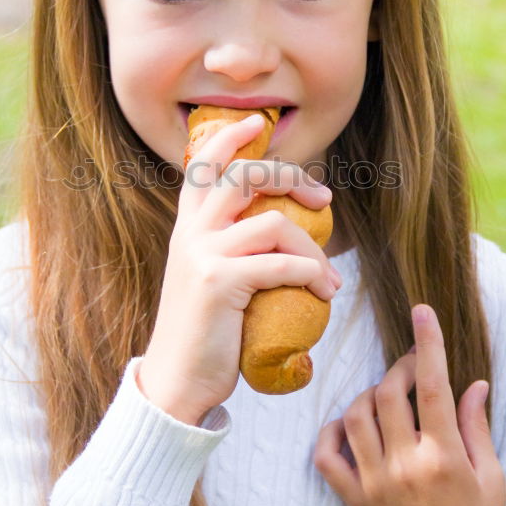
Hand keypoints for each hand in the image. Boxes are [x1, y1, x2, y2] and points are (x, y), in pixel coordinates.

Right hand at [139, 114, 337, 423]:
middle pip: (243, 175)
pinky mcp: (218, 283)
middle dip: (289, 176)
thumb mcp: (210, 277)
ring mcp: (202, 254)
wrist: (177, 380)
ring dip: (312, 246)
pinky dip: (311, 273)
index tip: (257, 125)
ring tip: (329, 276)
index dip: (228, 137)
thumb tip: (282, 229)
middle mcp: (191, 232)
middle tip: (322, 196)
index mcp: (187, 227)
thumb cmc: (205, 331)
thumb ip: (231, 248)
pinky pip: (280, 264)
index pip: (202, 165)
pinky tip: (323, 291)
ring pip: (272, 222)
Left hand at [313, 304, 505, 505]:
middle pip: (389, 394)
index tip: (422, 312)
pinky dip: (330, 433)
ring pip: (355, 416)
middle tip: (411, 364)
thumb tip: (474, 383)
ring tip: (386, 396)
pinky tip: (347, 424)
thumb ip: (477, 427)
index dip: (427, 343)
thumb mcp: (491, 478)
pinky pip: (326, 457)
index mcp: (445, 458)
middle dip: (400, 367)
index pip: (434, 387)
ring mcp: (375, 484)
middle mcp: (406, 466)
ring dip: (369, 395)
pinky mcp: (354, 500)